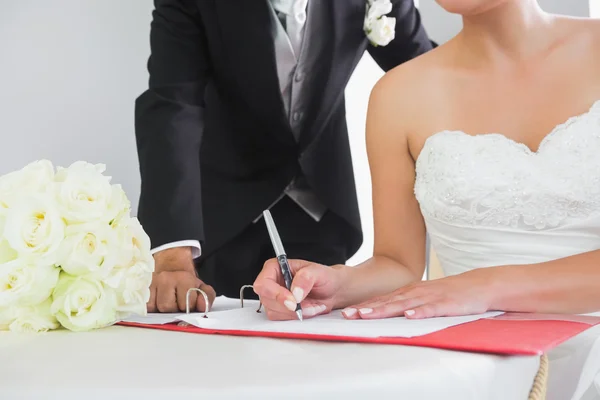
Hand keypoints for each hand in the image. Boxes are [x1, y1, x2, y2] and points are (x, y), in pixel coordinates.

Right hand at [147, 247, 215, 312]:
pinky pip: (146, 307)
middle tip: (177, 301)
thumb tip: (202, 307)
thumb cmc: (185, 282)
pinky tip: (158, 302)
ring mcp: (151, 283)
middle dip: (175, 309)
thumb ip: (207, 297)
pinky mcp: (142, 289)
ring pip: (156, 308)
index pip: (187, 304)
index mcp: (183, 278)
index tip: (190, 300)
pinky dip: (152, 309)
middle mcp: (165, 278)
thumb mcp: (200, 287)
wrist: (170, 267)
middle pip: (168, 307)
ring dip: (163, 310)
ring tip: (168, 302)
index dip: (190, 306)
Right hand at [252, 259, 345, 320]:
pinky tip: (308, 309)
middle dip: (288, 306)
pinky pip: (282, 319)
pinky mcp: (280, 311)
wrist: (332, 291)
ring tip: (311, 305)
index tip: (292, 301)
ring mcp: (274, 298)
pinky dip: (297, 317)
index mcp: (275, 267)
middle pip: (267, 300)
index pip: (263, 283)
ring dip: (295, 313)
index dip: (275, 294)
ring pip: (274, 312)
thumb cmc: (323, 277)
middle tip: (307, 305)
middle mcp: (271, 283)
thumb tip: (295, 292)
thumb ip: (305, 278)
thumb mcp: (317, 272)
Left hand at [342, 269, 493, 319]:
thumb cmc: (448, 294)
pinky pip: (431, 309)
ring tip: (367, 315)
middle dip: (366, 309)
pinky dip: (419, 312)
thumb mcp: (422, 297)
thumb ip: (404, 304)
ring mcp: (430, 297)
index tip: (345, 313)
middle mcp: (415, 293)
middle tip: (348, 315)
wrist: (478, 285)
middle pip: (387, 302)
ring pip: (403, 305)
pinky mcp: (446, 304)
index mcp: (408, 292)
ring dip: (384, 310)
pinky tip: (409, 316)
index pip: (381, 300)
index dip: (363, 306)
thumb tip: (383, 313)